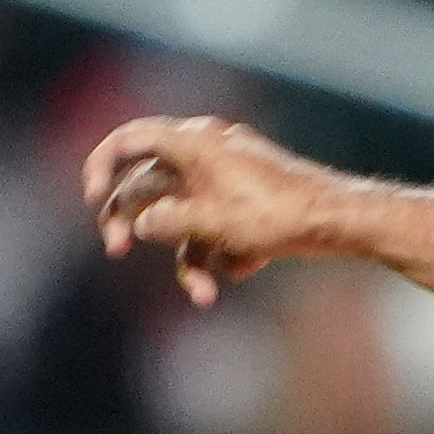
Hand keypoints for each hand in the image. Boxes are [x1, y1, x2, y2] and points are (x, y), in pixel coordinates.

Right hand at [81, 114, 341, 304]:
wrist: (344, 221)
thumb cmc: (279, 215)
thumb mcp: (213, 222)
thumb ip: (168, 221)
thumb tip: (138, 224)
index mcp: (195, 143)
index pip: (132, 139)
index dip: (102, 163)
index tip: (90, 196)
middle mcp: (210, 153)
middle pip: (153, 184)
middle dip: (136, 223)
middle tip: (116, 251)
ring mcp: (231, 179)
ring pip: (190, 217)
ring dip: (190, 258)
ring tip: (204, 294)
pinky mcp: (252, 204)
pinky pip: (221, 228)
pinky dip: (225, 252)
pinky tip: (248, 267)